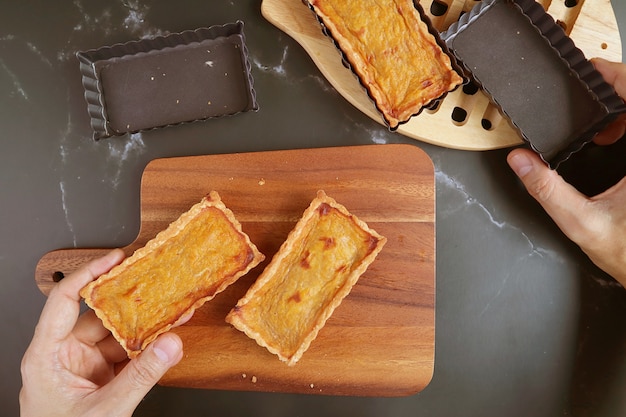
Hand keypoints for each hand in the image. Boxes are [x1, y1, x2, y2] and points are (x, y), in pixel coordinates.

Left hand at [20, 249, 183, 416]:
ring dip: (144, 325)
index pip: (64, 301)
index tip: (115, 258)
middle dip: (130, 301)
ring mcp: (83, 366)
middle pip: (98, 315)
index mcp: (46, 356)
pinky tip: (165, 338)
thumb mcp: (106, 410)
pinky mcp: (100, 378)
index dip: (89, 274)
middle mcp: (63, 355)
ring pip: (117, 335)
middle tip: (154, 282)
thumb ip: (142, 376)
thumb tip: (170, 344)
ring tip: (170, 311)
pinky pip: (126, 354)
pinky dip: (146, 347)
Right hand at [507, 58, 625, 287]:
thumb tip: (522, 162)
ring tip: (597, 126)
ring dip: (620, 113)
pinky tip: (607, 139)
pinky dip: (625, 127)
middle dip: (614, 94)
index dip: (618, 77)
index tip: (595, 70)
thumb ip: (547, 190)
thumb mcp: (580, 222)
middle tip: (586, 95)